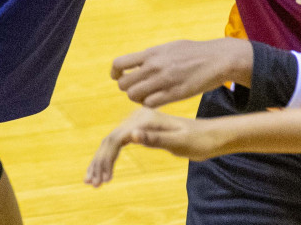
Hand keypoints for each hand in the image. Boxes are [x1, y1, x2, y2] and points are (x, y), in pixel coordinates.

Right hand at [85, 107, 226, 186]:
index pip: (115, 139)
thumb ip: (154, 139)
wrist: (209, 135)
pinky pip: (119, 143)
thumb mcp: (178, 142)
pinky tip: (106, 171)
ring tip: (93, 181)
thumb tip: (131, 136)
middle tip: (90, 183)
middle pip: (109, 140)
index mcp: (143, 119)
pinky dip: (110, 157)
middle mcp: (137, 118)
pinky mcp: (140, 129)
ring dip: (101, 161)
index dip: (105, 160)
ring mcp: (137, 122)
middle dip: (98, 162)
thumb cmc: (197, 140)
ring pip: (111, 142)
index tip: (101, 181)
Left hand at [111, 37, 251, 106]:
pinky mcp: (175, 94)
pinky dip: (150, 105)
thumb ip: (153, 56)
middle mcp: (154, 67)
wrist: (217, 58)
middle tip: (137, 89)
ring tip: (147, 95)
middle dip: (128, 88)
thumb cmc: (194, 52)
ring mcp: (164, 81)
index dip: (116, 73)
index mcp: (151, 53)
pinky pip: (150, 104)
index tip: (120, 77)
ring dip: (138, 98)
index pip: (119, 64)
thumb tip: (139, 61)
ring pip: (134, 96)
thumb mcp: (169, 47)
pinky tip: (158, 100)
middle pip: (124, 84)